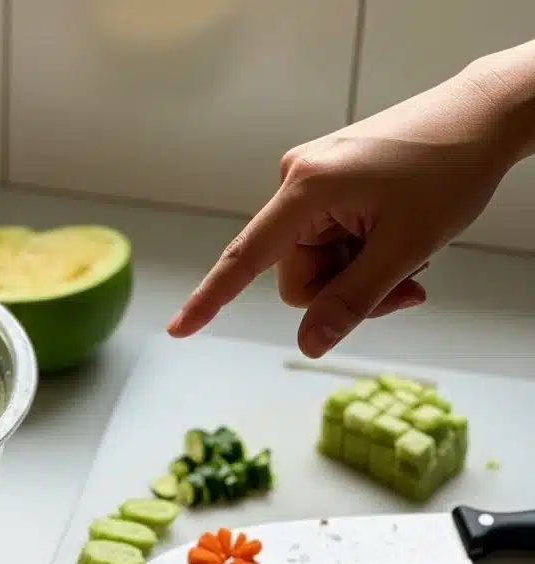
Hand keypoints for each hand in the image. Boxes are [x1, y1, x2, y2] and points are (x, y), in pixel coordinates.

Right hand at [169, 63, 528, 355]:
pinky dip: (362, 253)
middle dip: (345, 291)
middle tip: (403, 288)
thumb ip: (352, 303)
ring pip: (318, 263)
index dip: (211, 299)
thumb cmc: (451, 167)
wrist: (486, 115)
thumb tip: (308, 346)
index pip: (246, 259)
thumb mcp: (405, 249)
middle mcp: (298, 180)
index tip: (179, 329)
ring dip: (360, 274)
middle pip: (297, 275)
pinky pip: (330, 240)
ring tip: (410, 258)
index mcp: (306, 190)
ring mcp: (314, 180)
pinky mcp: (330, 182)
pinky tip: (396, 238)